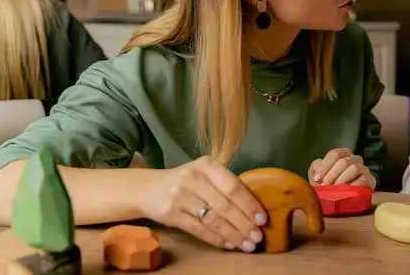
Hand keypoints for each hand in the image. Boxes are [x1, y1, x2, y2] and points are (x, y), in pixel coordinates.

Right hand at [139, 156, 267, 252]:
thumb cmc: (185, 182)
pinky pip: (199, 230)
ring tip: (246, 244)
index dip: (249, 204)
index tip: (262, 219)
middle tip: (258, 237)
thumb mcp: (204, 174)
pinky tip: (228, 244)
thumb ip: (225, 185)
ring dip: (233, 234)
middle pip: (225, 205)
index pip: (233, 186)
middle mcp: (193, 177)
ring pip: (213, 219)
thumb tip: (254, 209)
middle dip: (244, 224)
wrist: (147, 188)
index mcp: (207, 164)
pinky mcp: (170, 214)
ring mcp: (179, 195)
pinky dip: (216, 239)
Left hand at [309, 148, 375, 189]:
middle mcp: (355, 159)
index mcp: (343, 154)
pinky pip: (363, 179)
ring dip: (341, 180)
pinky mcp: (370, 180)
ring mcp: (364, 169)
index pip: (335, 154)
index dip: (325, 166)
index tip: (317, 179)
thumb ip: (316, 168)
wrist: (339, 200)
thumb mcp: (318, 175)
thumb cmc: (327, 185)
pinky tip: (345, 193)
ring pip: (354, 168)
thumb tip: (318, 171)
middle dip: (332, 175)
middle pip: (344, 161)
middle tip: (324, 187)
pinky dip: (352, 186)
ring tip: (334, 190)